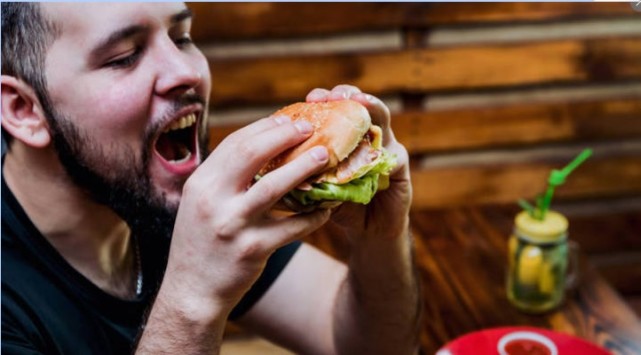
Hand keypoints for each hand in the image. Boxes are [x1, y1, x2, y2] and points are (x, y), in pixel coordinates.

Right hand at [161, 115, 330, 314]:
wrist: (191, 293)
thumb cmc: (201, 243)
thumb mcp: (201, 204)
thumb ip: (225, 178)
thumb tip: (263, 147)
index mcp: (200, 183)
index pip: (235, 143)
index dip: (265, 127)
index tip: (288, 119)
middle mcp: (212, 200)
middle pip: (252, 154)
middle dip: (284, 135)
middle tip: (309, 128)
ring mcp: (232, 225)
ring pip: (274, 187)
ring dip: (303, 168)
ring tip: (325, 156)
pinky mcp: (253, 250)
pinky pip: (291, 227)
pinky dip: (312, 217)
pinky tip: (326, 209)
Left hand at [306, 85, 411, 241]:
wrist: (366, 230)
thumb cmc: (340, 205)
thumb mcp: (320, 188)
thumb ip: (309, 173)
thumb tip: (286, 164)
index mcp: (343, 136)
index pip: (334, 108)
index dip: (322, 100)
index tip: (310, 100)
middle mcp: (365, 135)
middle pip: (359, 104)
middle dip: (347, 94)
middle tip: (335, 96)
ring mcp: (385, 147)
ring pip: (382, 120)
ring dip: (372, 108)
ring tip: (362, 102)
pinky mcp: (399, 166)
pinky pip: (394, 156)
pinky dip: (385, 153)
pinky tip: (377, 151)